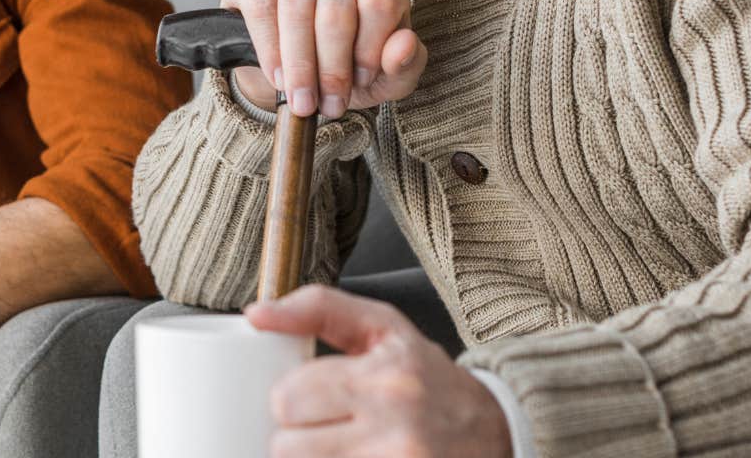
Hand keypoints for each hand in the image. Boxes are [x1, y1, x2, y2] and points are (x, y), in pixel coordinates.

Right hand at [222, 0, 426, 117]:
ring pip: (297, 9)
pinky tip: (276, 76)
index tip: (361, 82)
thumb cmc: (347, 67)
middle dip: (331, 69)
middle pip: (336, 12)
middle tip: (326, 106)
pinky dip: (268, 48)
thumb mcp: (384, 79)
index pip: (380, 2)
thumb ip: (405, 65)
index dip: (370, 48)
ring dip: (298, 64)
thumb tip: (405, 45)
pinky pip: (262, 7)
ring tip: (300, 99)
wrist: (296, 68)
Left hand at [246, 286, 510, 457]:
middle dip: (293, 438)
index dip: (288, 402)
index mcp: (383, 377)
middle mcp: (393, 427)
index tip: (307, 400)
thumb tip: (255, 314)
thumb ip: (319, 308)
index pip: (287, 399)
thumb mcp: (384, 327)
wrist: (495, 431)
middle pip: (286, 447)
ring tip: (335, 448)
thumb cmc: (429, 377)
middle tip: (319, 429)